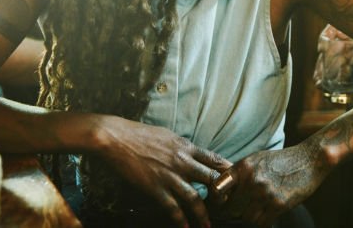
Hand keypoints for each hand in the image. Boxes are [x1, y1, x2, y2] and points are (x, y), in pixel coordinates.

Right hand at [97, 116, 230, 227]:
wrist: (117, 137)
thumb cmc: (139, 134)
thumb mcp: (167, 135)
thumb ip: (181, 146)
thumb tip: (190, 152)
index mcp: (186, 146)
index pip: (214, 159)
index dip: (227, 171)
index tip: (236, 181)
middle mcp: (182, 161)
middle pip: (210, 180)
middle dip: (221, 196)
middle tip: (227, 208)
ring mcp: (169, 175)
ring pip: (194, 198)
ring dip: (202, 215)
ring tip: (207, 226)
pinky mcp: (154, 187)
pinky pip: (171, 207)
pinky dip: (178, 219)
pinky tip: (183, 227)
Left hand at [214, 144, 325, 227]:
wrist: (310, 159)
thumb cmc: (282, 160)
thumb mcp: (257, 160)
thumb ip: (239, 174)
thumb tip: (219, 191)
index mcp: (244, 167)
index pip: (217, 188)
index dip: (215, 200)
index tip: (219, 204)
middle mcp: (252, 180)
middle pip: (230, 208)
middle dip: (231, 213)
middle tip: (234, 214)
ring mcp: (265, 193)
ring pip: (245, 219)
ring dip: (247, 219)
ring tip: (252, 213)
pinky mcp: (278, 204)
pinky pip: (260, 223)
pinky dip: (260, 222)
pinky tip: (264, 215)